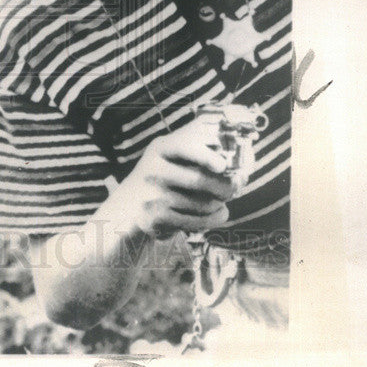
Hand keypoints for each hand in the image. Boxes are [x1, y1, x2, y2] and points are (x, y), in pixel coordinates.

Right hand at [112, 120, 236, 239]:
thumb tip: (241, 175)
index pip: (185, 145)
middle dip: (226, 187)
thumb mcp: (171, 160)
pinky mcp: (155, 217)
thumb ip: (200, 157)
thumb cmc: (161, 184)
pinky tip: (218, 215)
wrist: (125, 212)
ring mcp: (153, 193)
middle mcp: (154, 167)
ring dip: (219, 205)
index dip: (207, 155)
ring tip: (219, 203)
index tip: (222, 166)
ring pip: (203, 203)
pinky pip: (196, 221)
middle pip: (200, 179)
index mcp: (161, 147)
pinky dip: (214, 220)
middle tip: (234, 189)